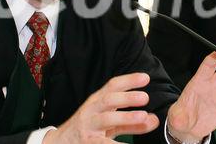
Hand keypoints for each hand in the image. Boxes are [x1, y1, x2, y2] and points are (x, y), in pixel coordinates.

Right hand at [43, 73, 158, 143]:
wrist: (60, 143)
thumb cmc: (90, 130)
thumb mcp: (110, 123)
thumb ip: (132, 122)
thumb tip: (155, 119)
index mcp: (98, 100)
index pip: (113, 85)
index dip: (129, 80)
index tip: (145, 78)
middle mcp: (92, 110)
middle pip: (109, 99)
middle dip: (127, 97)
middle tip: (145, 97)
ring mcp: (88, 126)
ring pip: (105, 119)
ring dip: (125, 116)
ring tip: (142, 116)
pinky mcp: (87, 141)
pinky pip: (102, 142)